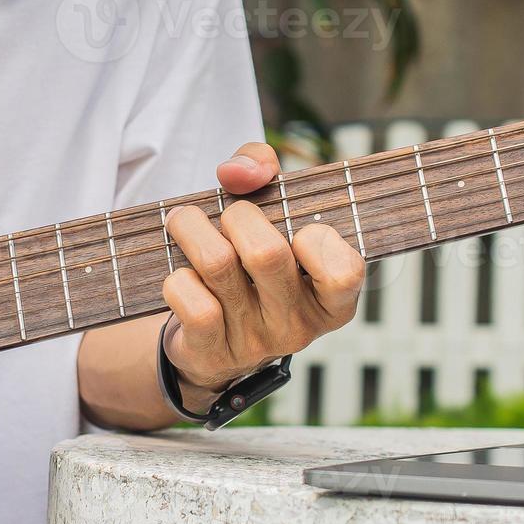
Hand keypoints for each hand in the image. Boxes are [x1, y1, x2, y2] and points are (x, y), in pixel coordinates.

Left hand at [162, 143, 365, 410]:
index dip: (318, 241)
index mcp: (330, 300)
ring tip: (185, 222)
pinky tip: (182, 276)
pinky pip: (192, 304)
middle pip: (266, 253)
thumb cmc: (248, 263)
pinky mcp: (213, 354)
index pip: (344, 272)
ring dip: (192, 229)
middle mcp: (298, 326)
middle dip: (238, 216)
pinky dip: (178, 278)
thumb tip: (237, 172)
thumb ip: (261, 169)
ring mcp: (255, 344)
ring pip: (218, 266)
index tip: (298, 230)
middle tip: (228, 216)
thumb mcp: (269, 213)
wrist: (208, 340)